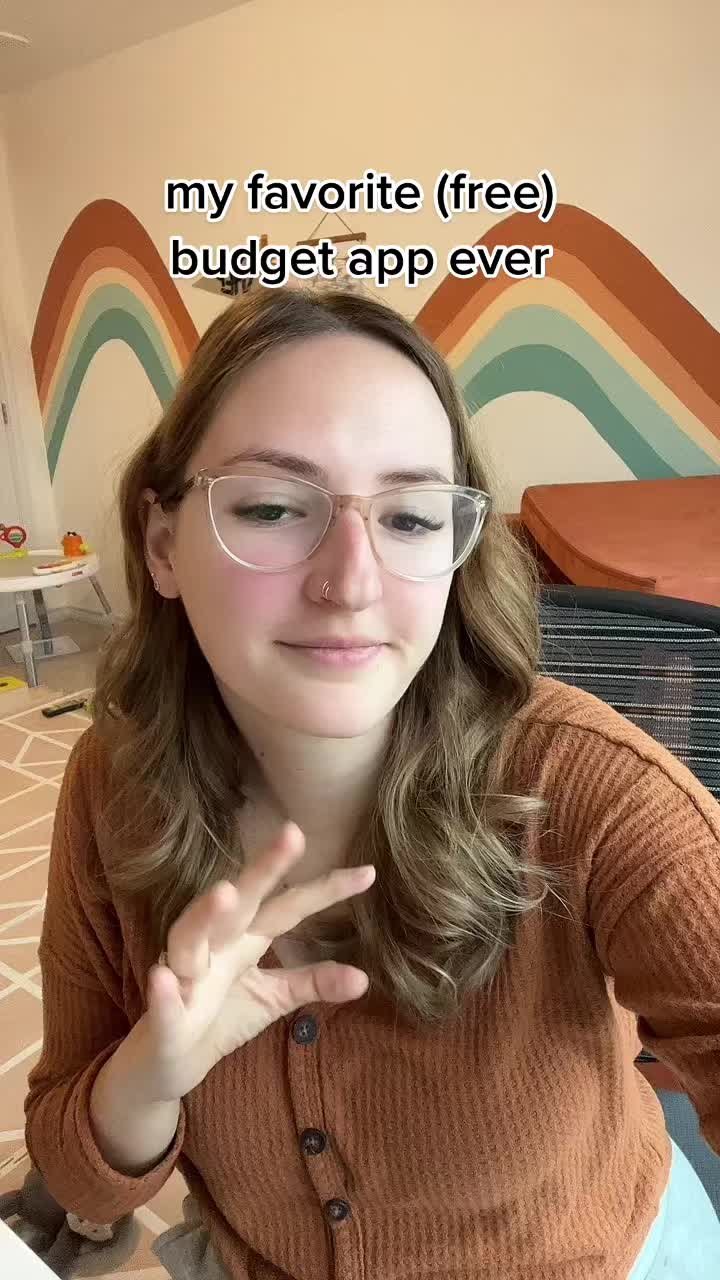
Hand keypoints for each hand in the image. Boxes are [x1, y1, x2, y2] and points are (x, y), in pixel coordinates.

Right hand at [135, 822, 374, 1101]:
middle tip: (294, 834)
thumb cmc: (216, 1020)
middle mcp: (213, 948)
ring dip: (206, 914)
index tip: (369, 872)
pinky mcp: (162, 1019)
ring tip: (227, 893)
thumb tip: (365, 978)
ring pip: (189, 937)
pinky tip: (163, 976)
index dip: (325, 890)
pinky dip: (162, 991)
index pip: (288, 907)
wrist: (162, 1065)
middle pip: (240, 902)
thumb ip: (312, 982)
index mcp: (243, 940)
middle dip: (264, 868)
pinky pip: (161, 1003)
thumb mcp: (271, 998)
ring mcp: (183, 978)